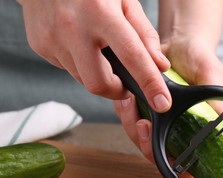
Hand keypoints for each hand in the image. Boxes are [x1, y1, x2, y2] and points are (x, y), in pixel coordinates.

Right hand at [18, 0, 171, 111]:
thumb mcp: (124, 0)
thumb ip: (144, 33)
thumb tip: (160, 66)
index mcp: (100, 12)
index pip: (131, 56)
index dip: (149, 83)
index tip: (162, 103)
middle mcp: (73, 27)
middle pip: (99, 83)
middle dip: (118, 91)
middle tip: (126, 83)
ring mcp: (52, 38)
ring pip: (84, 79)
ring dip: (99, 75)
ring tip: (100, 51)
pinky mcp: (40, 46)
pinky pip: (69, 69)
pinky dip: (82, 65)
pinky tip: (80, 44)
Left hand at [114, 37, 222, 162]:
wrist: (181, 42)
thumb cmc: (200, 61)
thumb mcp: (212, 77)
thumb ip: (219, 100)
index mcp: (193, 130)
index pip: (184, 163)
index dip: (175, 168)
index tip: (171, 161)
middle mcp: (173, 128)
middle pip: (154, 153)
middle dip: (145, 143)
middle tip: (145, 125)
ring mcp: (155, 119)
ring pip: (137, 137)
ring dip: (131, 124)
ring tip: (133, 104)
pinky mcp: (139, 106)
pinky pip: (126, 116)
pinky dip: (124, 110)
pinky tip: (127, 96)